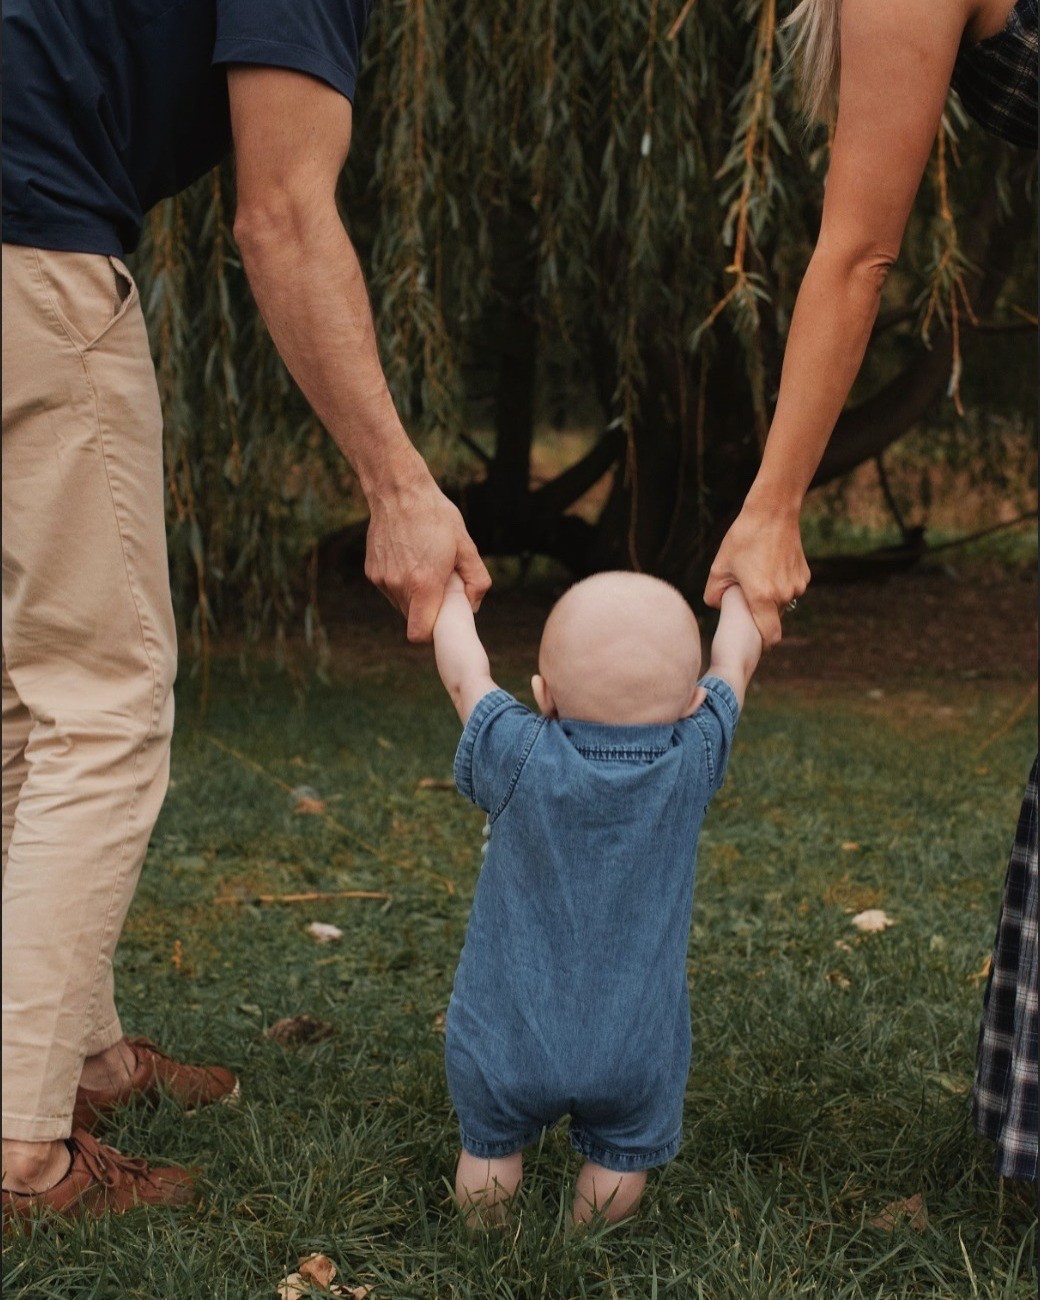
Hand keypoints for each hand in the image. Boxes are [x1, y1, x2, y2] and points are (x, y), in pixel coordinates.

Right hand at [365, 469, 490, 641]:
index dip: (432, 631)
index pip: (420, 633)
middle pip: (413, 619)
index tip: (442, 615)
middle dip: (428, 609)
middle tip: (440, 584)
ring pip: (401, 605)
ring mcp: (382, 580)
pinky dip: (401, 583)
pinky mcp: (372, 572)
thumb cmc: (436, 517)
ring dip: (414, 596)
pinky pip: (390, 590)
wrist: (399, 492)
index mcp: (424, 583)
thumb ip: (476, 580)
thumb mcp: (466, 545)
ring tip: (424, 568)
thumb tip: (472, 605)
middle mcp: (398, 585)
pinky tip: (409, 560)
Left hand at [704, 498, 809, 648]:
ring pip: (782, 603)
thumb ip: (714, 595)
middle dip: (760, 613)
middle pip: (773, 619)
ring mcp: (797, 585)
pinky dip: (781, 584)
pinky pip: (791, 589)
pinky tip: (770, 565)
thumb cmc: (743, 539)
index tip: (753, 641)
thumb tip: (717, 608)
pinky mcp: (805, 575)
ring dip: (771, 597)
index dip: (762, 643)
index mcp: (762, 597)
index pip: (770, 637)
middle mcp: (784, 595)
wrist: (773, 512)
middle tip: (746, 595)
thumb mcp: (719, 567)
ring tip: (757, 575)